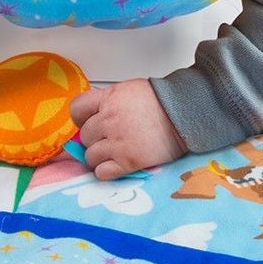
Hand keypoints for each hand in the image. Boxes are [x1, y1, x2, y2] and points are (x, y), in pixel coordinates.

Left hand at [68, 79, 186, 180]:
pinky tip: (116, 166)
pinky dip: (106, 172)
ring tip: (113, 155)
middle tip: (108, 140)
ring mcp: (118, 142)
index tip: (88, 123)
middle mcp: (109, 120)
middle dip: (94, 139)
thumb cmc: (162, 101)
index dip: (81, 119)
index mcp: (109, 99)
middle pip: (84, 136)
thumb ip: (109, 100)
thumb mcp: (129, 90)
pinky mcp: (128, 161)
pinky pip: (102, 173)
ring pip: (90, 156)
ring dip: (99, 157)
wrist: (185, 113)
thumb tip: (94, 113)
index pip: (76, 109)